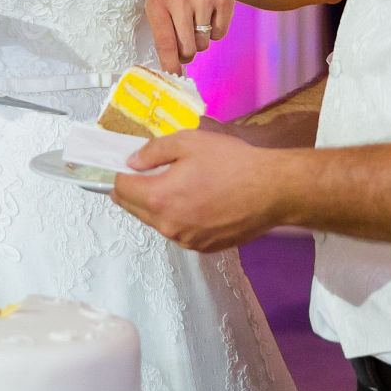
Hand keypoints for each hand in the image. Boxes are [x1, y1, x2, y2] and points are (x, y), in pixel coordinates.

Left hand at [110, 126, 290, 251]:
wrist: (272, 190)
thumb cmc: (231, 162)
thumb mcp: (188, 142)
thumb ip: (153, 151)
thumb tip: (132, 163)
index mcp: (160, 198)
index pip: (121, 189)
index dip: (118, 174)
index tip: (123, 166)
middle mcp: (167, 225)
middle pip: (133, 208)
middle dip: (132, 191)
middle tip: (142, 173)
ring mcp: (185, 240)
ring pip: (155, 222)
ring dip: (155, 205)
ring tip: (172, 186)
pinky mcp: (202, 248)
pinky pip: (177, 231)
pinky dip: (176, 218)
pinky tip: (192, 202)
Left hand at [144, 0, 235, 67]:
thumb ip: (161, 30)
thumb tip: (169, 67)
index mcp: (158, 1)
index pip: (164, 42)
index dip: (170, 64)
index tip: (173, 77)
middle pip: (187, 48)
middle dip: (187, 51)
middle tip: (186, 39)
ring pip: (204, 43)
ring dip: (201, 39)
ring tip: (197, 18)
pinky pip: (219, 34)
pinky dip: (215, 30)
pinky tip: (211, 12)